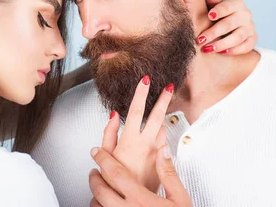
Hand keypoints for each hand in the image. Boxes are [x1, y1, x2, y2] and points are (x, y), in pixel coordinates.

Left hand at [88, 145, 191, 206]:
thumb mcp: (180, 198)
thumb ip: (168, 173)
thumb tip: (163, 151)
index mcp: (141, 200)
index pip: (115, 173)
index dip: (103, 159)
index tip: (97, 152)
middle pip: (99, 190)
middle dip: (93, 178)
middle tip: (94, 171)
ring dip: (95, 196)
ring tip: (99, 191)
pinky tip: (105, 206)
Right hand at [100, 76, 173, 191]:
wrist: (132, 200)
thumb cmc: (116, 181)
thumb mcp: (106, 155)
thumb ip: (109, 133)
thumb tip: (114, 115)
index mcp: (130, 140)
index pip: (136, 110)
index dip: (141, 93)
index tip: (145, 80)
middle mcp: (146, 144)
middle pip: (157, 115)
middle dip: (163, 99)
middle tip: (169, 86)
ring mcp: (157, 152)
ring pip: (163, 128)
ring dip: (162, 117)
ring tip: (162, 107)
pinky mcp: (162, 161)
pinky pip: (164, 141)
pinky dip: (161, 133)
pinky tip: (159, 131)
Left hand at [197, 0, 256, 54]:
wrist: (229, 22)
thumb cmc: (217, 11)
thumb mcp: (214, 3)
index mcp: (237, 3)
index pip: (228, 6)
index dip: (219, 11)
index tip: (209, 16)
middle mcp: (246, 14)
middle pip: (230, 24)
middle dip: (214, 33)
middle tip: (200, 40)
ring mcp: (251, 27)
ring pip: (238, 37)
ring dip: (221, 44)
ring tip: (207, 49)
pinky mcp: (253, 39)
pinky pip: (246, 46)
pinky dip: (234, 50)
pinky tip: (221, 52)